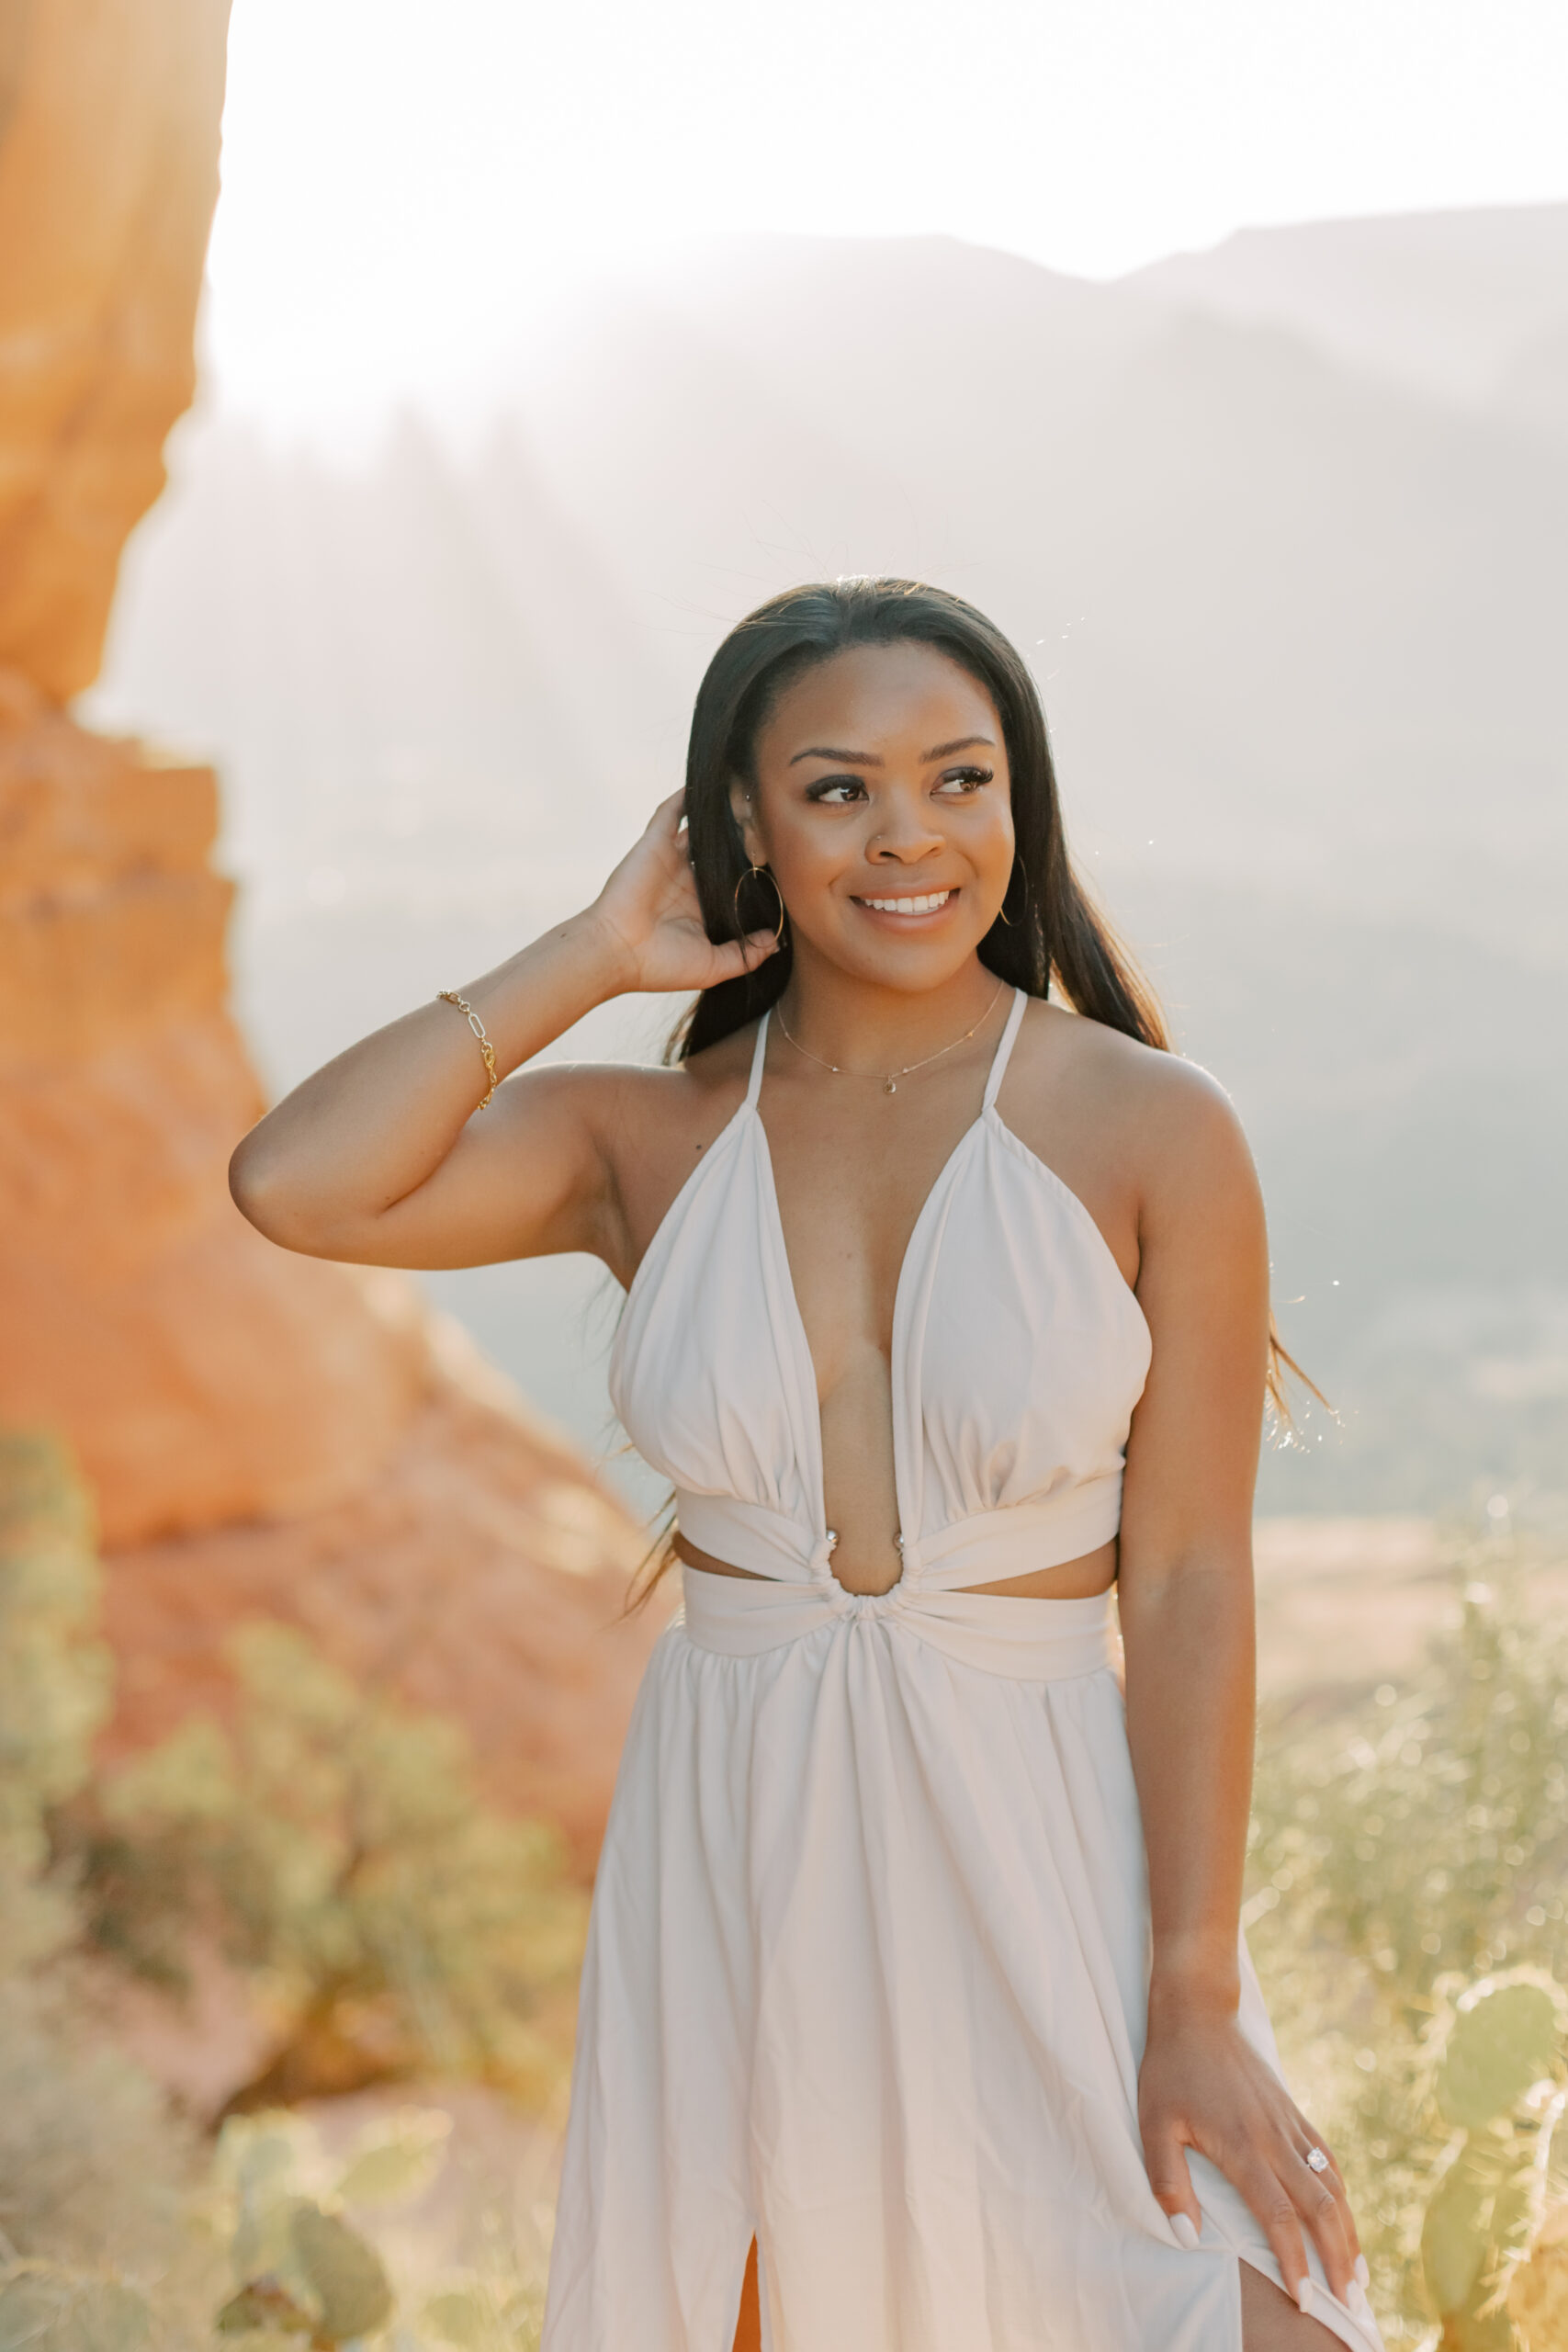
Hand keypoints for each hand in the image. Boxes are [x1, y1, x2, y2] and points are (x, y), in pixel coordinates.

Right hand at [581, 791, 780, 995]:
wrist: (617, 953)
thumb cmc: (662, 965)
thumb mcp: (715, 967)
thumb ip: (748, 954)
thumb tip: (776, 940)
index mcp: (701, 907)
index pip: (734, 881)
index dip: (755, 871)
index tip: (784, 863)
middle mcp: (687, 880)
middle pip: (721, 851)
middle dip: (742, 838)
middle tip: (771, 825)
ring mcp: (671, 860)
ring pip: (701, 828)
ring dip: (720, 815)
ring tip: (746, 798)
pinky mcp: (654, 844)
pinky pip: (671, 812)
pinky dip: (686, 797)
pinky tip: (708, 784)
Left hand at [1138, 2004, 1365, 2315]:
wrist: (1198, 2012)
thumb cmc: (1170, 2070)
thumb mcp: (1154, 2124)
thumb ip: (1169, 2182)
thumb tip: (1189, 2237)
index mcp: (1242, 2148)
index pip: (1278, 2218)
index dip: (1294, 2263)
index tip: (1303, 2300)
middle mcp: (1275, 2139)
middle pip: (1320, 2209)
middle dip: (1337, 2259)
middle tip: (1351, 2302)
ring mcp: (1289, 2124)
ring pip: (1332, 2187)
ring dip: (1348, 2231)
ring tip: (1358, 2274)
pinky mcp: (1292, 2111)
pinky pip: (1327, 2158)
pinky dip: (1341, 2193)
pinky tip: (1345, 2215)